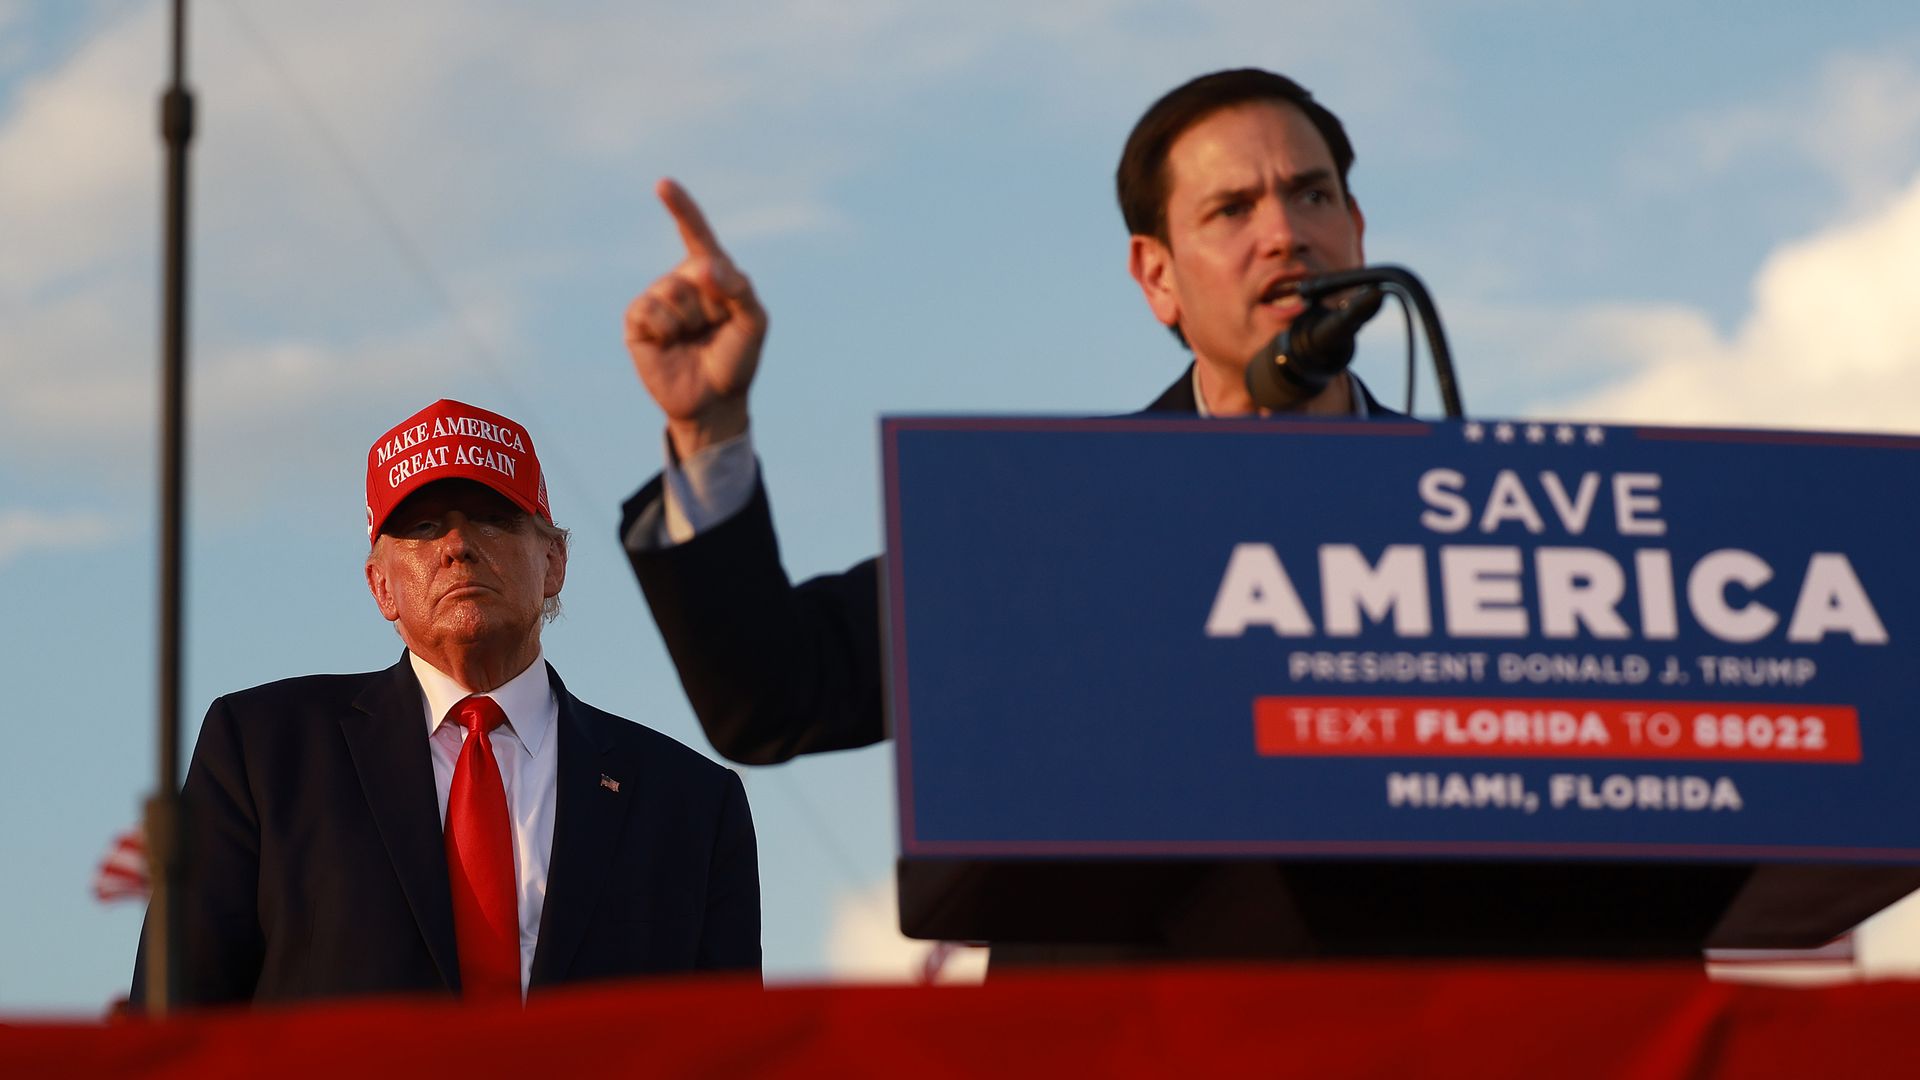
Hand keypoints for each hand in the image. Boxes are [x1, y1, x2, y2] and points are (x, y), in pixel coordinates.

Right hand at [625, 179, 768, 457]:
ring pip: (671, 292)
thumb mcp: (754, 322)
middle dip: (711, 304)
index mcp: (711, 272)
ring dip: (689, 321)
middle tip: (714, 328)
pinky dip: (666, 329)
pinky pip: (650, 311)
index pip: (695, 233)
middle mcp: (681, 280)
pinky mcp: (638, 322)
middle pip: (692, 272)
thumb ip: (740, 289)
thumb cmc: (737, 358)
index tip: (663, 185)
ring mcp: (657, 300)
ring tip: (693, 338)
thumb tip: (705, 267)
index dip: (680, 207)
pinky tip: (670, 344)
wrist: (715, 401)